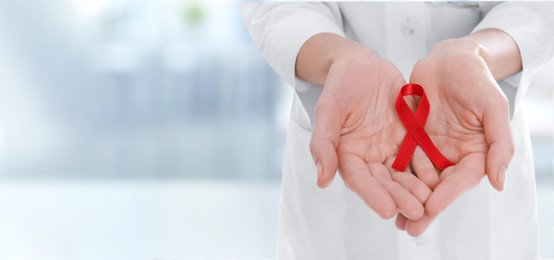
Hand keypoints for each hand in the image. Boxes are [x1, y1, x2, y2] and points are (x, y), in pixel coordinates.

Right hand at [308, 46, 430, 219]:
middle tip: (417, 212)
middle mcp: (369, 157)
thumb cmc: (339, 86)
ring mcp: (389, 148)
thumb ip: (323, 143)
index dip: (373, 196)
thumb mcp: (327, 110)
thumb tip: (321, 180)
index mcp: (347, 155)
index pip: (360, 180)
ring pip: (404, 173)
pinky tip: (441, 179)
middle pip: (385, 182)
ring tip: (430, 202)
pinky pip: (420, 155)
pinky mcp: (408, 138)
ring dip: (416, 189)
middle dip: (400, 197)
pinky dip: (429, 169)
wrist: (360, 65)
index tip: (387, 211)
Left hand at [395, 37, 514, 235]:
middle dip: (423, 208)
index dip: (446, 196)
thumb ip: (499, 143)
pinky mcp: (412, 139)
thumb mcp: (493, 106)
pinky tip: (380, 189)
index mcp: (475, 152)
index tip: (430, 210)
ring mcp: (431, 148)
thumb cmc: (476, 79)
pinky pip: (402, 159)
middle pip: (438, 187)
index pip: (461, 180)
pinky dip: (393, 175)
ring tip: (392, 217)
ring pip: (417, 178)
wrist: (449, 58)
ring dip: (405, 197)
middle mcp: (452, 155)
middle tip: (408, 229)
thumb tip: (499, 183)